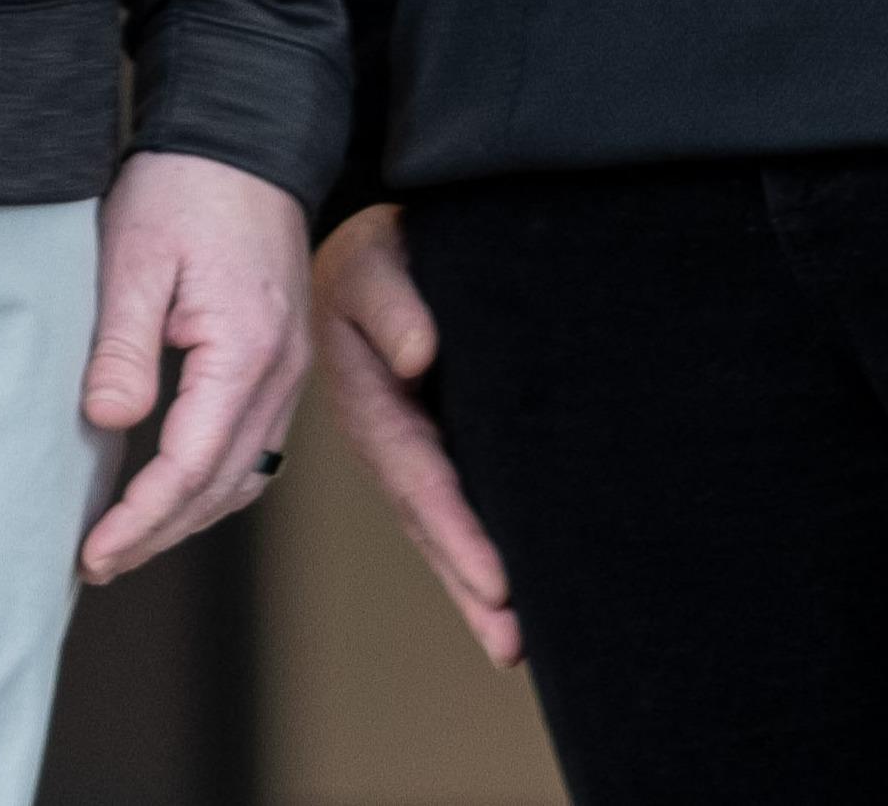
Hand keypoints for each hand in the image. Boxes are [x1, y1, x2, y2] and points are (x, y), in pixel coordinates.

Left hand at [81, 150, 308, 583]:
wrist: (244, 136)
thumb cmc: (184, 187)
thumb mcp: (133, 257)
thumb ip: (123, 344)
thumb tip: (108, 423)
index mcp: (244, 348)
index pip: (192, 463)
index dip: (142, 518)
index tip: (96, 550)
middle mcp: (280, 369)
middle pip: (225, 484)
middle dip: (161, 532)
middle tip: (99, 561)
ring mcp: (290, 366)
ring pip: (247, 472)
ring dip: (190, 515)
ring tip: (130, 539)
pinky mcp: (282, 356)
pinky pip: (258, 443)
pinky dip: (216, 481)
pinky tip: (177, 488)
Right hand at [307, 206, 518, 667]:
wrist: (376, 243)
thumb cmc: (373, 253)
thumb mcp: (369, 262)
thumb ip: (389, 302)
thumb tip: (417, 355)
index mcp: (371, 406)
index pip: (420, 479)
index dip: (456, 533)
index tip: (495, 580)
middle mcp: (392, 441)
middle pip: (433, 526)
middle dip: (470, 586)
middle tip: (512, 643)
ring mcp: (417, 449)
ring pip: (448, 529)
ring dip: (477, 588)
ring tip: (516, 645)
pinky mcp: (444, 443)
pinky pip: (464, 504)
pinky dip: (484, 552)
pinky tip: (518, 592)